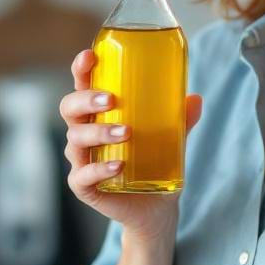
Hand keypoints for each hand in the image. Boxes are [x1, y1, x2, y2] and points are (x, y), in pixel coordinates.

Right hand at [58, 48, 202, 243]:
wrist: (155, 208)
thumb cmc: (155, 163)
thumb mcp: (171, 138)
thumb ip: (180, 119)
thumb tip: (195, 98)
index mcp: (97, 114)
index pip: (81, 86)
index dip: (81, 70)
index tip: (89, 56)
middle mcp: (83, 134)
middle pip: (69, 108)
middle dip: (85, 100)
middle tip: (111, 99)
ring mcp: (81, 160)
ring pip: (76, 140)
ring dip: (99, 133)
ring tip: (126, 132)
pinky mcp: (84, 187)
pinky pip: (82, 176)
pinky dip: (99, 169)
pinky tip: (118, 165)